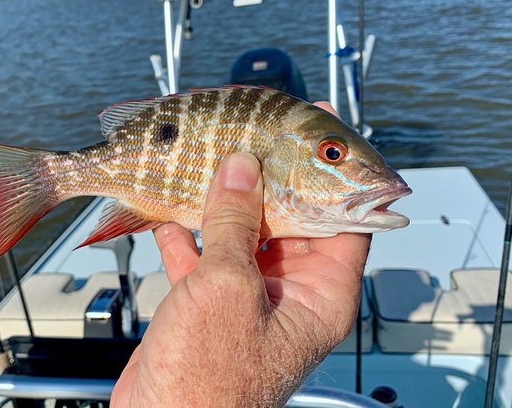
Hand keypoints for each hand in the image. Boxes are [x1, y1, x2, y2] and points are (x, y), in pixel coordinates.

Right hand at [112, 151, 370, 406]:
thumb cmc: (209, 380)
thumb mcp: (227, 287)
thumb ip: (235, 223)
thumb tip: (242, 168)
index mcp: (320, 295)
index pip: (344, 220)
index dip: (335, 172)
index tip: (318, 131)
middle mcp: (290, 296)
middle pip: (289, 221)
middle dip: (265, 182)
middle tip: (249, 139)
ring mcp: (249, 300)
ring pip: (243, 237)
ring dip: (221, 206)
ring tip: (206, 165)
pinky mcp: (211, 308)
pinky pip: (205, 261)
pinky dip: (186, 238)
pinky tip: (167, 216)